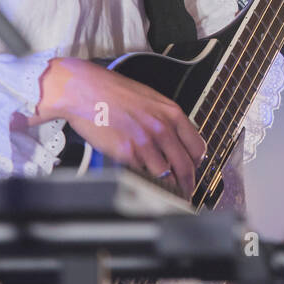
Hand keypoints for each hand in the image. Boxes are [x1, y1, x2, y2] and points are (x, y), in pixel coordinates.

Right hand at [31, 57, 205, 194]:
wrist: (86, 90)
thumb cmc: (114, 92)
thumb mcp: (151, 100)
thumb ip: (166, 121)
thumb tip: (175, 142)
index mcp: (172, 113)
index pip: (197, 148)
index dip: (197, 165)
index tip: (193, 172)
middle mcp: (162, 128)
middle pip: (185, 166)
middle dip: (186, 185)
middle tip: (184, 193)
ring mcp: (145, 142)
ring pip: (165, 176)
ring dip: (166, 188)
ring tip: (163, 193)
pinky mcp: (126, 153)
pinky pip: (141, 174)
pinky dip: (143, 180)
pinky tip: (141, 180)